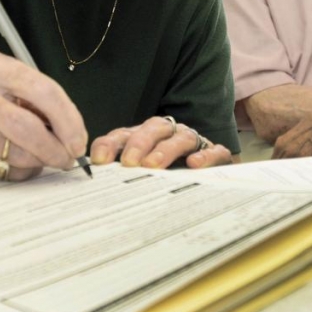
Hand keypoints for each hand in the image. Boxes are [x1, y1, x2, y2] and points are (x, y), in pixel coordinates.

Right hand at [0, 49, 88, 180]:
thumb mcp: (8, 87)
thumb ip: (39, 102)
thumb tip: (74, 135)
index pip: (43, 90)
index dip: (68, 120)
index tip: (79, 140)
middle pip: (28, 126)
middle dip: (55, 147)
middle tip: (67, 158)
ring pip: (17, 152)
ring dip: (37, 161)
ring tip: (40, 158)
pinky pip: (3, 169)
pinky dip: (18, 170)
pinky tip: (13, 161)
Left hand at [90, 115, 232, 168]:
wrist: (206, 168)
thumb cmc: (166, 171)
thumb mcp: (140, 172)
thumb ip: (119, 174)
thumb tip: (95, 182)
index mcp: (143, 136)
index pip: (123, 135)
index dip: (110, 145)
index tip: (100, 160)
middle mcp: (167, 134)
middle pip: (152, 129)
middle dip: (139, 143)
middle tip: (129, 162)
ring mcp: (192, 141)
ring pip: (180, 138)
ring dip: (166, 149)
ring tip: (154, 164)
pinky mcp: (215, 153)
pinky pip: (213, 151)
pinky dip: (204, 156)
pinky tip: (194, 164)